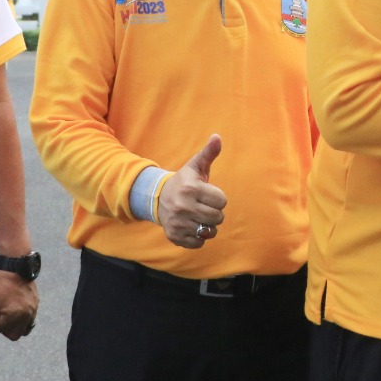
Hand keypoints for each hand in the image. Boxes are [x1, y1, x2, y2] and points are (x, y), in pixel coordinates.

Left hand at [0, 271, 39, 340]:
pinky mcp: (36, 304)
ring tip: (9, 314)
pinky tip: (16, 308)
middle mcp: (26, 316)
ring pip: (25, 329)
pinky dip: (23, 318)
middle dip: (7, 329)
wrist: (15, 266)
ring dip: (16, 326)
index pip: (3, 331)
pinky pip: (30, 319)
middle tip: (1, 316)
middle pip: (15, 335)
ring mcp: (33, 310)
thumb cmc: (0, 283)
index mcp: (14, 316)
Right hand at [158, 134, 227, 248]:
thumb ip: (208, 153)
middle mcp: (182, 207)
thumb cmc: (184, 181)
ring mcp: (178, 223)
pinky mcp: (175, 236)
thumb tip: (217, 137)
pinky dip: (198, 237)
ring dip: (208, 226)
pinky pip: (199, 243)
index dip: (218, 198)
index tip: (208, 194)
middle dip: (215, 212)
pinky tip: (191, 226)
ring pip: (209, 231)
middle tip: (204, 206)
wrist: (158, 198)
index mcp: (190, 188)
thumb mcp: (195, 166)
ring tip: (199, 216)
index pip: (222, 201)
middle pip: (218, 217)